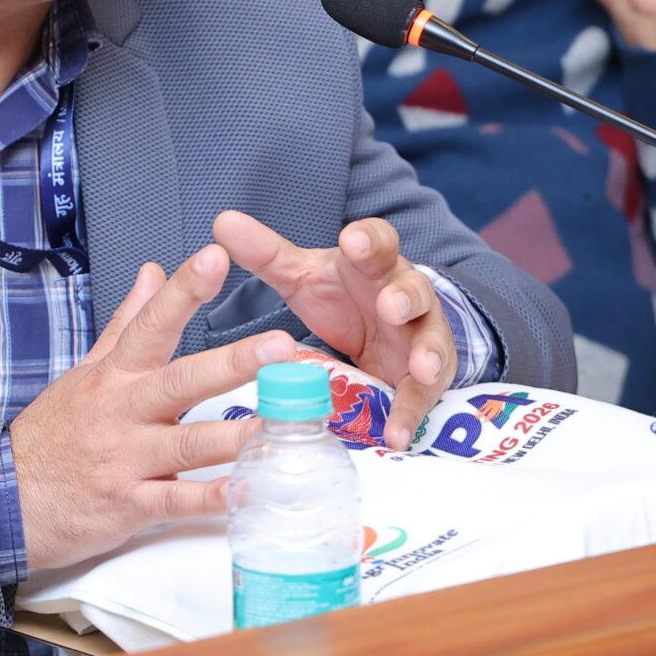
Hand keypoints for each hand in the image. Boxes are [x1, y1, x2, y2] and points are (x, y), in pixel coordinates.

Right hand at [9, 246, 293, 571]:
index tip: (216, 257)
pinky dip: (214, 500)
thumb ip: (125, 322)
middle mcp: (122, 412)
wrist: (7, 497)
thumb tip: (152, 272)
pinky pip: (177, 502)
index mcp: (114, 376)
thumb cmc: (53, 433)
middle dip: (231, 363)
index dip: (183, 290)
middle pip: (180, 381)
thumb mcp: (85, 371)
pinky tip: (249, 491)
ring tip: (280, 424)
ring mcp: (126, 459)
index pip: (151, 323)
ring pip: (187, 444)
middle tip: (279, 345)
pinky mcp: (129, 505)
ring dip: (235, 435)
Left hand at [212, 211, 453, 449]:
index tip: (351, 242)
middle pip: (414, 288)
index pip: (379, 242)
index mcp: (374, 264)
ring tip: (422, 368)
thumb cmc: (342, 296)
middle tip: (388, 305)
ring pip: (433, 340)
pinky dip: (411, 413)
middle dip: (404, 296)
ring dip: (430, 353)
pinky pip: (422, 395)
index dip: (369, 241)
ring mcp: (420, 336)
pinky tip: (397, 434)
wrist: (382, 334)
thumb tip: (222, 221)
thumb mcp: (304, 276)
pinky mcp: (424, 378)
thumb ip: (267, 253)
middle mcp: (405, 295)